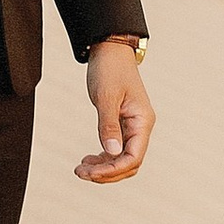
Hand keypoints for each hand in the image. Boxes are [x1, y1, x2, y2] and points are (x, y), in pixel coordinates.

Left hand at [75, 39, 153, 183]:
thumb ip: (108, 126)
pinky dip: (104, 157)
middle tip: (80, 173)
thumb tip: (112, 152)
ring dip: (104, 168)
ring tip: (81, 168)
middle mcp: (141, 127)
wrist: (110, 51)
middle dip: (106, 172)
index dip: (113, 169)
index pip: (133, 157)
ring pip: (123, 159)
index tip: (91, 172)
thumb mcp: (106, 97)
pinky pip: (117, 149)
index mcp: (142, 122)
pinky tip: (89, 159)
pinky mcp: (123, 124)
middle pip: (129, 164)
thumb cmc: (110, 70)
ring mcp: (133, 127)